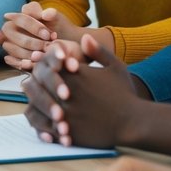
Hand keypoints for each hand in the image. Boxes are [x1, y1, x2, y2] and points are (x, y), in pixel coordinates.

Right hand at [0, 1, 68, 70]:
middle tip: (47, 47)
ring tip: (42, 56)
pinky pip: (10, 60)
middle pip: (12, 33)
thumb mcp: (58, 20)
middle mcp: (11, 28)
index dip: (34, 27)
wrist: (64, 45)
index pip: (20, 18)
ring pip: (10, 47)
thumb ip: (52, 14)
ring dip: (26, 53)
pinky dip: (21, 63)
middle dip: (30, 42)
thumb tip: (45, 14)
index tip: (48, 35)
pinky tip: (32, 64)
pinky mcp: (12, 57)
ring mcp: (10, 42)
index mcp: (20, 16)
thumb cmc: (59, 29)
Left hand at [24, 33, 136, 148]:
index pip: (47, 66)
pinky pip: (46, 129)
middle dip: (37, 86)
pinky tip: (50, 126)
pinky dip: (44, 127)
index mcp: (74, 75)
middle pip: (36, 86)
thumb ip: (98, 51)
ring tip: (44, 106)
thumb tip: (84, 37)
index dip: (46, 68)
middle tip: (41, 89)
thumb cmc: (125, 93)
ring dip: (37, 106)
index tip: (52, 72)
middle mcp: (66, 94)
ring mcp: (65, 114)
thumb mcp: (115, 66)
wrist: (134, 122)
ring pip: (36, 108)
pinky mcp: (68, 132)